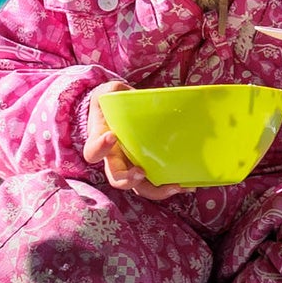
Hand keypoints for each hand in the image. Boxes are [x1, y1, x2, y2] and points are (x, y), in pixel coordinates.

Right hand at [81, 87, 199, 200]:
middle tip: (142, 172)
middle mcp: (115, 160)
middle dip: (129, 179)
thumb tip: (125, 91)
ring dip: (156, 190)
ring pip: (139, 187)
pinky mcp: (148, 169)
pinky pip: (157, 183)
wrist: (116, 114)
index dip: (100, 147)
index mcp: (101, 142)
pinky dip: (171, 186)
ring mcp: (131, 167)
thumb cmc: (111, 104)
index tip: (112, 136)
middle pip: (117, 179)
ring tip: (175, 185)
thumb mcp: (109, 93)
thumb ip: (113, 92)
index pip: (93, 151)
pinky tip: (188, 186)